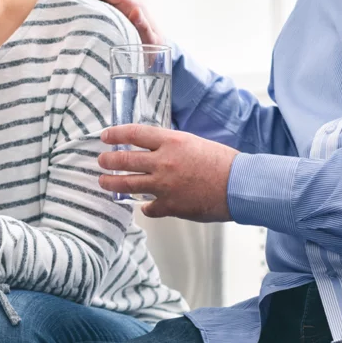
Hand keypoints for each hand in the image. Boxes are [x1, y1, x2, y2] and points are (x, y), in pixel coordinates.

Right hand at [50, 0, 162, 45]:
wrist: (159, 55)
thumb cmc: (155, 50)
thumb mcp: (152, 42)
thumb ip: (145, 28)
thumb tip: (135, 12)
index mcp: (131, 3)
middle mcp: (122, 0)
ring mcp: (115, 6)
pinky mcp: (110, 13)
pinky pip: (93, 2)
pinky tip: (64, 0)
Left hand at [97, 125, 237, 221]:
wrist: (240, 186)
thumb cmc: (223, 163)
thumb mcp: (194, 143)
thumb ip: (172, 146)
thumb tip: (156, 150)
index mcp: (171, 142)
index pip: (134, 133)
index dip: (116, 134)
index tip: (105, 136)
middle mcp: (163, 162)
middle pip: (124, 160)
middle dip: (107, 161)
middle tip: (101, 161)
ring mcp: (164, 185)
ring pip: (127, 184)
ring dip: (112, 183)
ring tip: (104, 182)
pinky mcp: (170, 206)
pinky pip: (148, 208)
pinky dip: (145, 207)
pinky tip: (144, 206)